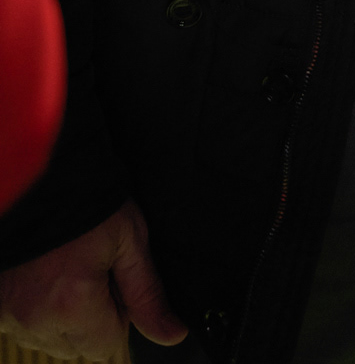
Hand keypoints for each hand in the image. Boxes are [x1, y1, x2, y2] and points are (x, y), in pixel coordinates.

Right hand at [0, 201, 187, 360]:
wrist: (43, 175)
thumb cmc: (86, 201)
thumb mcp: (129, 240)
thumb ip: (148, 293)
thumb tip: (172, 334)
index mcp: (73, 305)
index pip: (108, 345)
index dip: (120, 316)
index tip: (115, 282)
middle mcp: (36, 319)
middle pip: (79, 346)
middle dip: (93, 318)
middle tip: (92, 270)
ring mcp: (12, 316)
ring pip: (51, 338)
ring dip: (65, 317)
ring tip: (68, 269)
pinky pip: (27, 326)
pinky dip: (40, 309)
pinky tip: (48, 276)